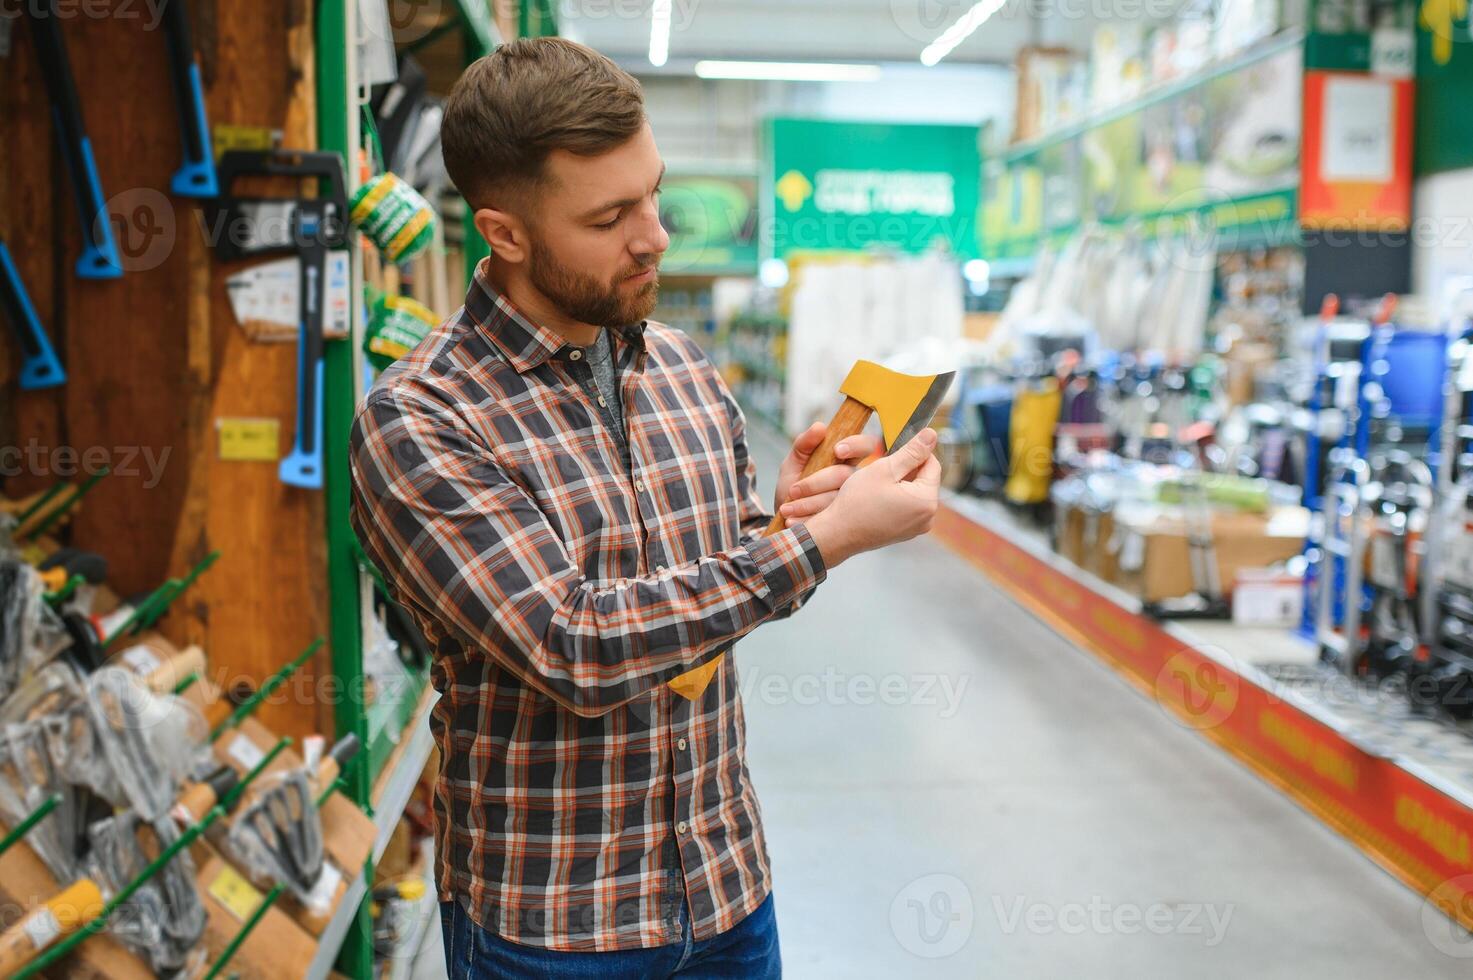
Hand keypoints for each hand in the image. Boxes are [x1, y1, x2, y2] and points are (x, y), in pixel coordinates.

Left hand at [773, 422, 882, 520]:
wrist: (785, 518)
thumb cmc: (793, 486)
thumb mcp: (792, 464)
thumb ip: (803, 444)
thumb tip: (820, 426)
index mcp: (845, 461)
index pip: (865, 446)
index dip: (856, 445)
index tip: (837, 450)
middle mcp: (854, 481)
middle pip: (847, 475)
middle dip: (818, 482)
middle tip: (794, 489)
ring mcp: (852, 502)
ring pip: (837, 499)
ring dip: (808, 504)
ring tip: (787, 508)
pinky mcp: (845, 522)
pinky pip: (831, 521)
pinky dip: (806, 519)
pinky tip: (792, 520)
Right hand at [799, 428, 940, 567]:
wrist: (838, 534)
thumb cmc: (857, 502)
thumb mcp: (885, 469)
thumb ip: (912, 451)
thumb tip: (931, 435)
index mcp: (927, 501)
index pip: (933, 464)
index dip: (916, 452)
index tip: (897, 449)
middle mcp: (928, 517)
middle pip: (925, 480)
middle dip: (907, 469)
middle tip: (882, 467)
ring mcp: (917, 527)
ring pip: (915, 493)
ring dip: (901, 482)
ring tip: (878, 483)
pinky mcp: (905, 532)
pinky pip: (907, 507)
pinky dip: (896, 497)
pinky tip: (878, 497)